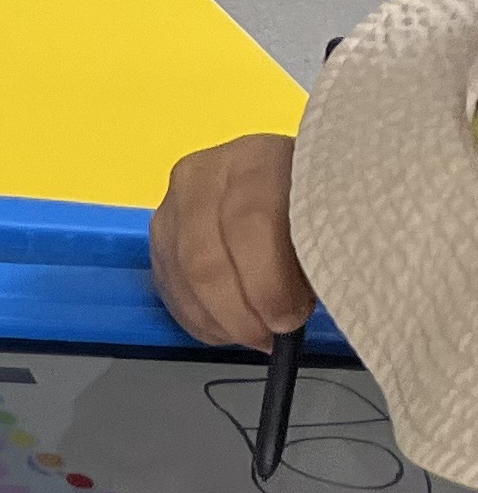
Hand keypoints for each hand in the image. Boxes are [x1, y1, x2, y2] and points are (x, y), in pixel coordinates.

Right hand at [152, 132, 316, 350]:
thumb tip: (291, 312)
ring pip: (182, 276)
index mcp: (258, 157)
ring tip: (254, 335)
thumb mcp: (333, 219)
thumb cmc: (321, 203)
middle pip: (204, 256)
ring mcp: (172, 203)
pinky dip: (198, 318)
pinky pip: (169, 287)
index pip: (249, 221)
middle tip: (268, 335)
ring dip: (217, 319)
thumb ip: (315, 255)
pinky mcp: (159, 234)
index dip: (266, 282)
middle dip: (237, 310)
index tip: (288, 320)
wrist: (291, 183)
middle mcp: (204, 173)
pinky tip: (229, 328)